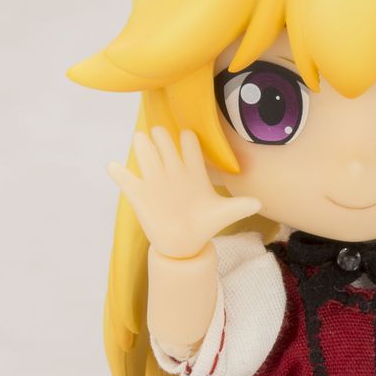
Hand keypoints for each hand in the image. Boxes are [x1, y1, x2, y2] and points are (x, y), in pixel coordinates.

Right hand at [108, 127, 260, 259]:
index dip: (189, 141)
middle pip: (166, 145)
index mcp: (193, 171)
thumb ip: (239, 206)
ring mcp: (155, 181)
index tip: (188, 136)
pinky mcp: (140, 195)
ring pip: (146, 155)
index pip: (191, 147)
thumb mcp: (224, 214)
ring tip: (141, 140)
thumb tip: (260, 202)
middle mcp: (173, 171)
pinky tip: (115, 167)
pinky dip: (119, 173)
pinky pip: (127, 180)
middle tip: (159, 132)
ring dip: (142, 147)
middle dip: (162, 137)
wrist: (185, 243)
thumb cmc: (205, 224)